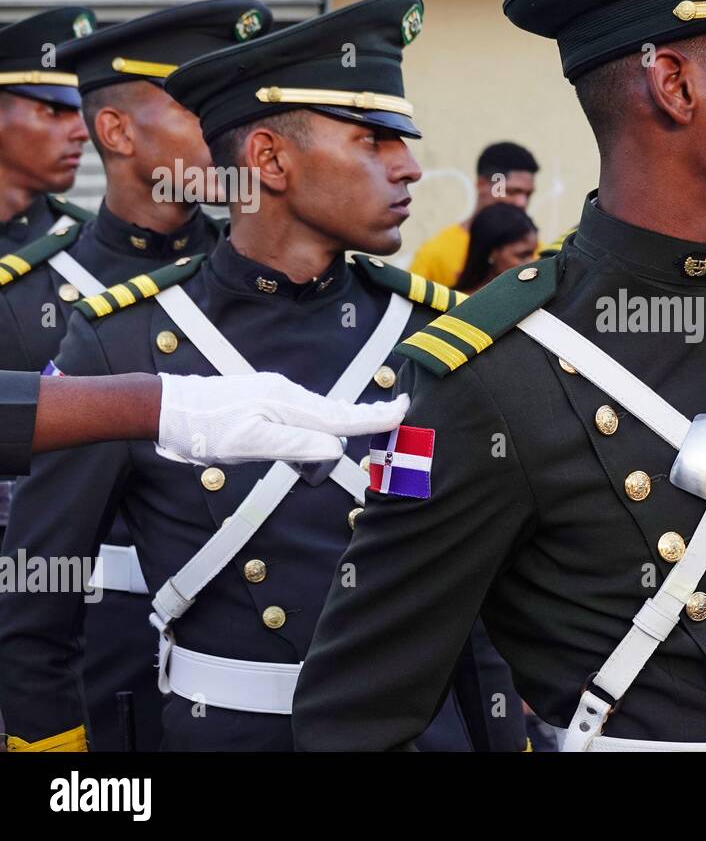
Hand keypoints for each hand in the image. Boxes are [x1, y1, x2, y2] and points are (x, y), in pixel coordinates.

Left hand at [157, 372, 408, 464]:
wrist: (167, 407)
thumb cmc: (204, 430)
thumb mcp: (249, 445)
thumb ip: (294, 445)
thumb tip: (335, 448)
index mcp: (287, 403)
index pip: (342, 415)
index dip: (374, 416)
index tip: (403, 408)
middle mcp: (285, 393)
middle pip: (337, 411)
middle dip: (368, 416)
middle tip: (397, 414)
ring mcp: (274, 394)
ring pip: (319, 412)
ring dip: (344, 421)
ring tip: (370, 423)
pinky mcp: (263, 400)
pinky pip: (303, 411)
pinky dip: (322, 420)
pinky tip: (323, 427)